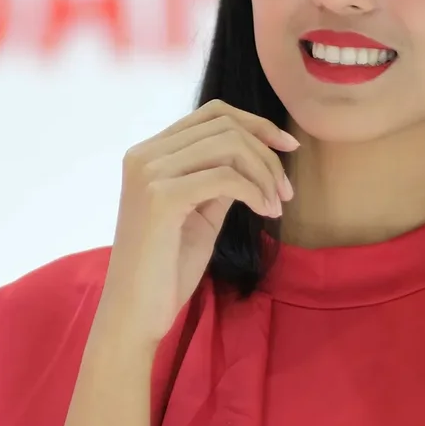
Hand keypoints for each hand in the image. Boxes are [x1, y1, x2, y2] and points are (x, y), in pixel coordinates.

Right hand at [96, 99, 299, 349]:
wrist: (136, 312)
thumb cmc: (166, 269)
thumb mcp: (201, 213)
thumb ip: (220, 180)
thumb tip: (255, 157)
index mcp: (149, 153)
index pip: (212, 113)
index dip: (257, 124)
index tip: (288, 147)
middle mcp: (144, 155)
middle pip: (224, 126)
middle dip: (267, 154)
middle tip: (286, 192)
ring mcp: (149, 173)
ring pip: (228, 145)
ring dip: (265, 173)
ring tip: (277, 204)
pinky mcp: (161, 198)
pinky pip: (225, 177)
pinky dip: (255, 191)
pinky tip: (265, 212)